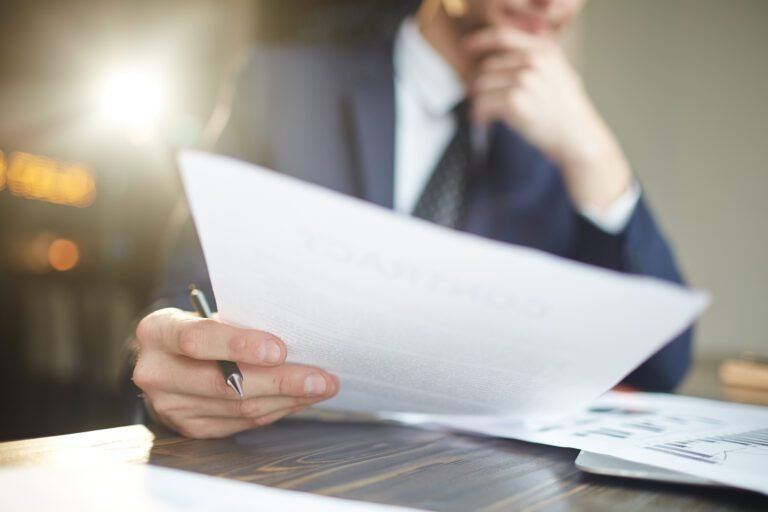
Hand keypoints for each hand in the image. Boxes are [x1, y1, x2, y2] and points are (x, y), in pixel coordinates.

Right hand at [133, 308, 339, 438]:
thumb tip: (297, 333)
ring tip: (321, 387)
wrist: (168, 359)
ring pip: (239, 407)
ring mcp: (170, 406)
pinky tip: (300, 399)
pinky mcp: (190, 427)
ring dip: (287, 398)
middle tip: (320, 377)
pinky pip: (243, 421)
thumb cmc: (201, 327)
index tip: (280, 349)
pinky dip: (276, 409)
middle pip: (224, 383)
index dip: (240, 345)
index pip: (198, 339)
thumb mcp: (208, 314)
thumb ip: (239, 323)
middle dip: (280, 381)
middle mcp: (156, 372)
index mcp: (157, 331)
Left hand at [464, 26, 632, 211]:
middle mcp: (534, 61)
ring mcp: (524, 80)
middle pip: (487, 67)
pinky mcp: (515, 101)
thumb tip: (496, 61)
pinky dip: (480, 116)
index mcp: (544, 50)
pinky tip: (487, 123)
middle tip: (485, 103)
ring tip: (487, 116)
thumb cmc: (566, 111)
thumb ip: (534, 61)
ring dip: (480, 103)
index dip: (481, 40)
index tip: (467, 47)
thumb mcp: (559, 74)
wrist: (577, 137)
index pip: (503, 36)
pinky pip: (482, 105)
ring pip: (481, 87)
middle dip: (482, 87)